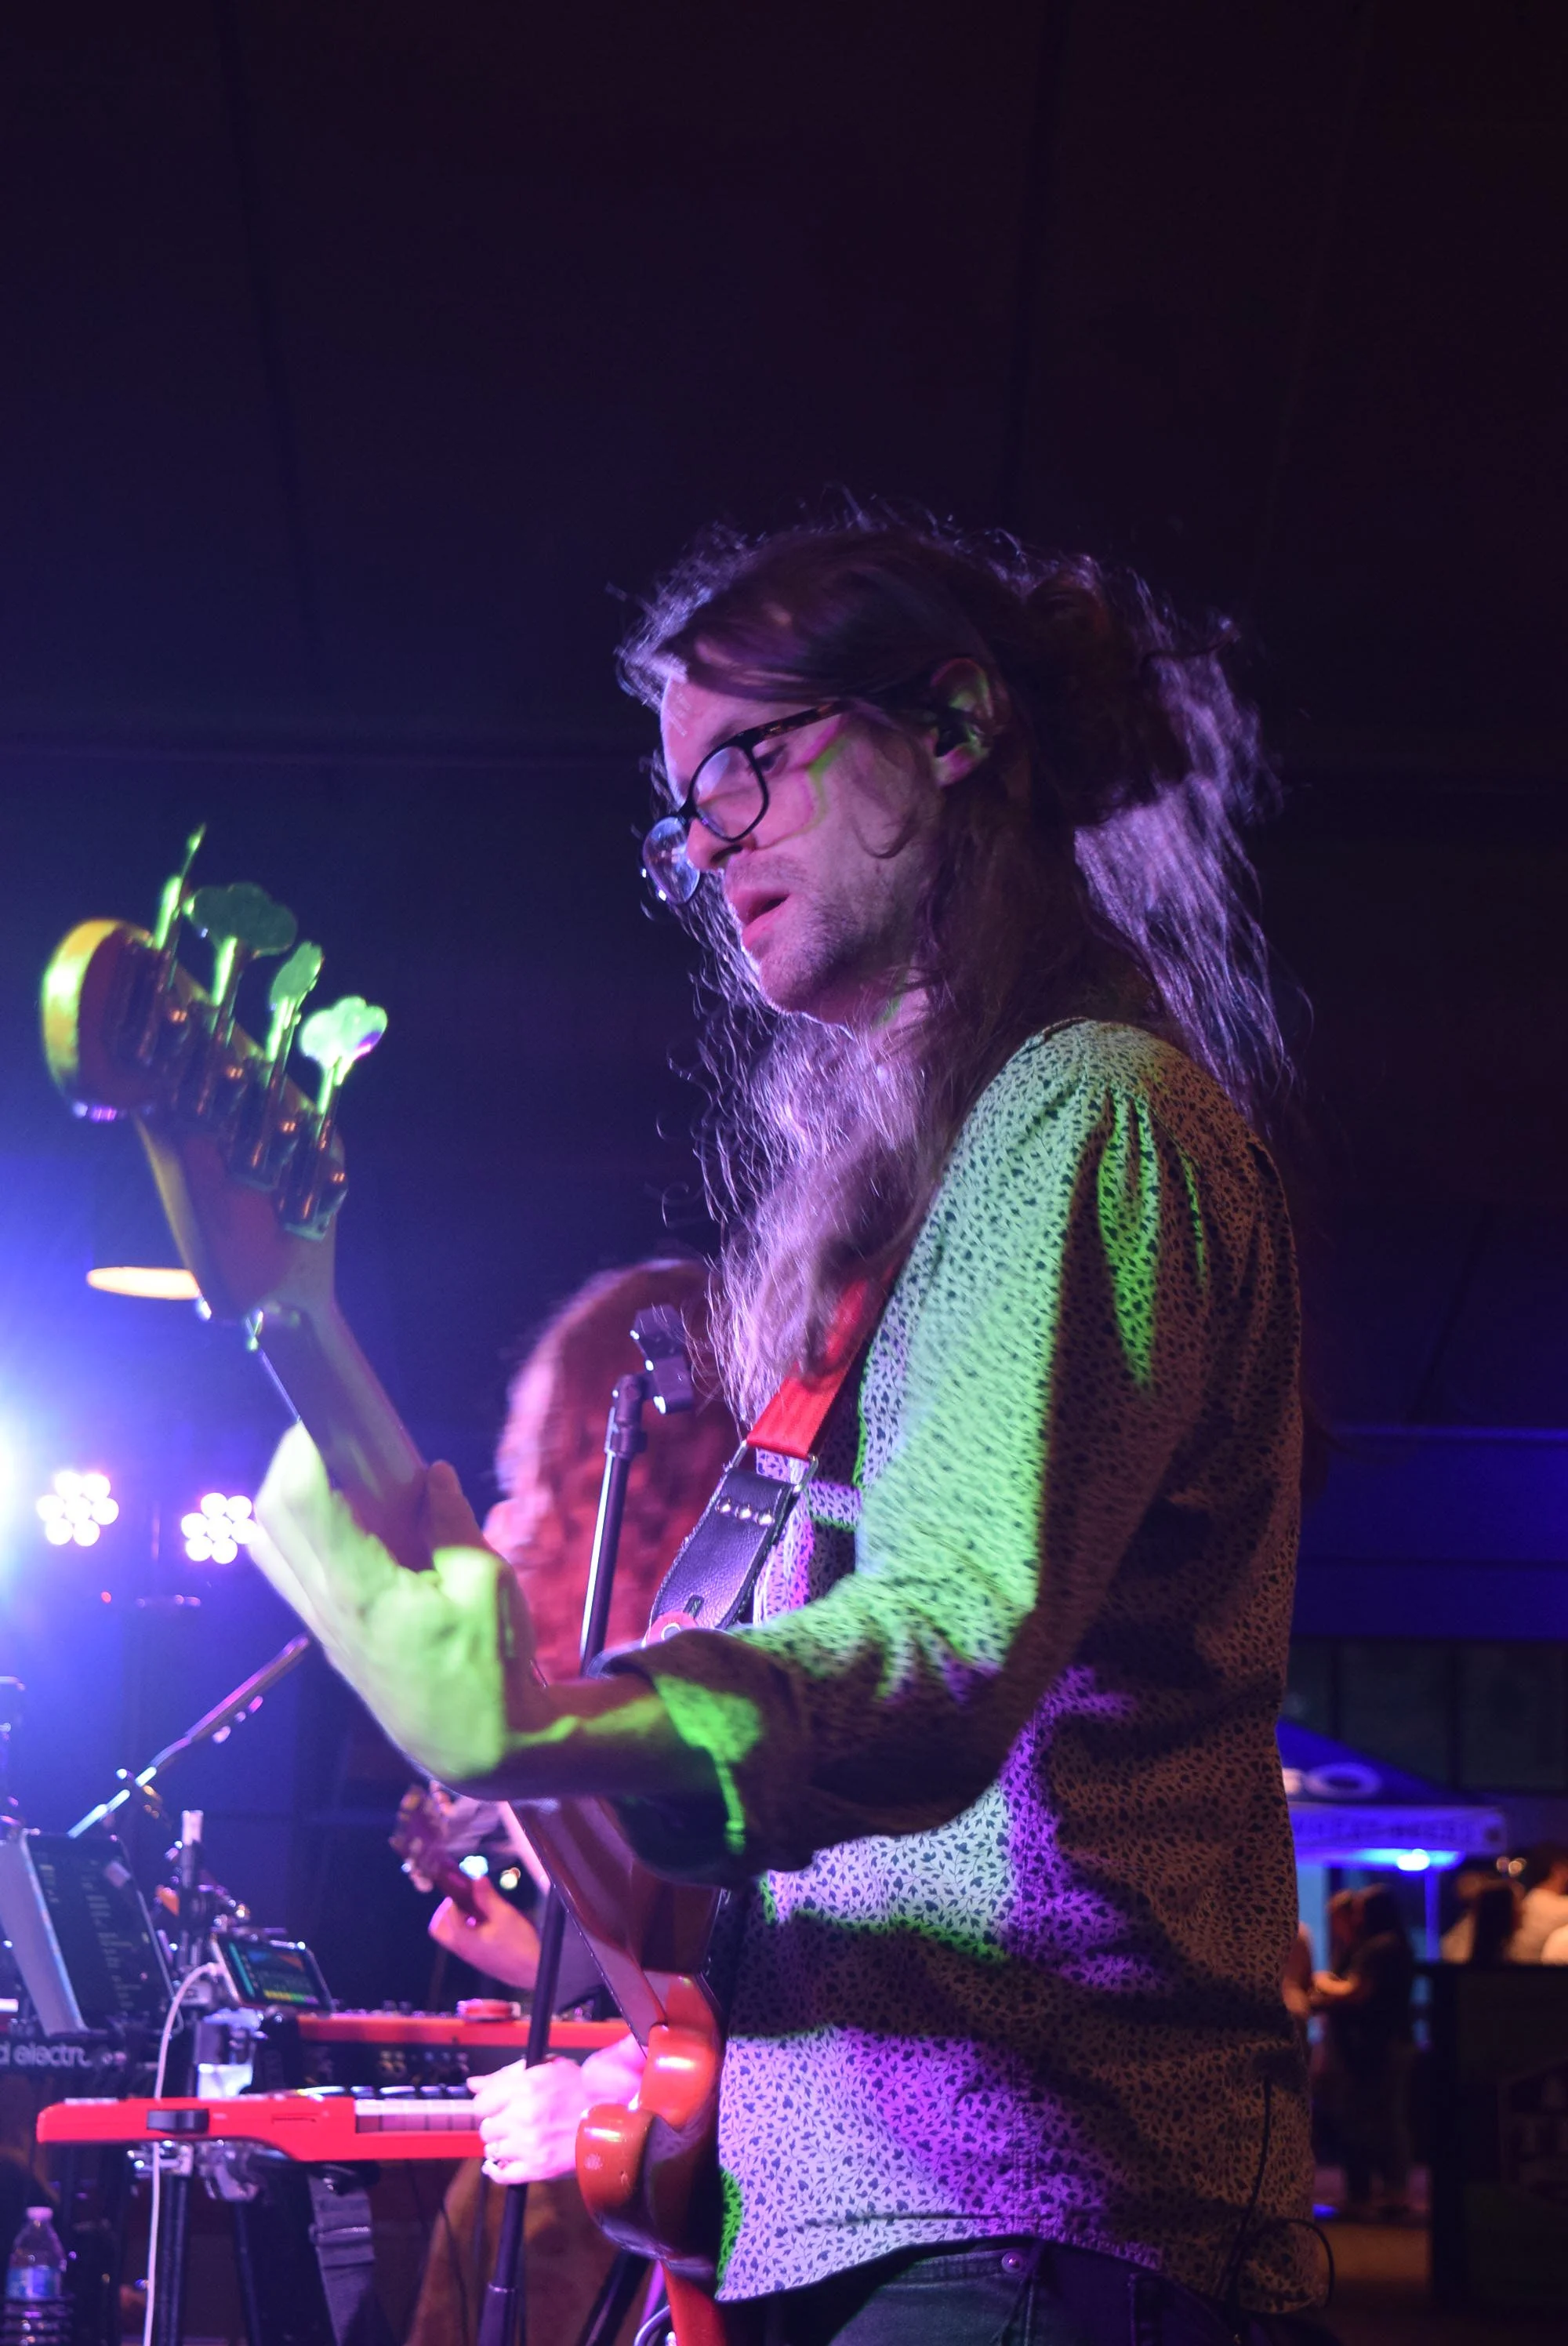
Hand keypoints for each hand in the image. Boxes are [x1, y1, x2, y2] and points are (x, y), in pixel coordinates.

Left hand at [250, 1425, 710, 1801]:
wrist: (476, 1746)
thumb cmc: (489, 1669)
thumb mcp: (487, 1584)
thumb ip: (451, 1523)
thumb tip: (431, 1477)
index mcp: (364, 1590)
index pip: (306, 1502)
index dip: (305, 1448)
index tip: (329, 1417)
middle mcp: (327, 1607)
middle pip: (274, 1515)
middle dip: (292, 1460)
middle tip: (335, 1434)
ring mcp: (321, 1625)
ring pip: (270, 1544)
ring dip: (290, 1495)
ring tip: (338, 1471)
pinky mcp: (327, 1636)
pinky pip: (288, 1573)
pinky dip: (296, 1532)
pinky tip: (340, 1517)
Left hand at [427, 1874, 540, 1990]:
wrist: (533, 1972)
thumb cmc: (519, 1943)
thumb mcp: (504, 1915)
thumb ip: (487, 1897)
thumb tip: (476, 1879)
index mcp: (463, 1938)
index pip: (447, 1913)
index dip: (455, 1895)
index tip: (467, 1885)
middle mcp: (461, 1949)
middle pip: (438, 1929)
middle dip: (447, 1910)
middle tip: (466, 1899)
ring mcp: (469, 1956)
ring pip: (451, 1935)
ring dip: (458, 1918)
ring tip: (480, 1908)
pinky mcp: (478, 1959)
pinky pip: (463, 1940)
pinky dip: (468, 1928)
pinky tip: (488, 1922)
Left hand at [467, 2035, 645, 2185]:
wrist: (610, 2117)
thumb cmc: (578, 2089)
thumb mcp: (544, 2069)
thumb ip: (505, 2075)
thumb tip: (473, 2084)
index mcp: (524, 2087)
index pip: (481, 2103)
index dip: (489, 2104)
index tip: (499, 2106)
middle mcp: (522, 2116)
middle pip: (486, 2128)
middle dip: (496, 2125)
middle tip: (511, 2122)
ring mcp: (528, 2145)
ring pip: (492, 2150)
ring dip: (502, 2146)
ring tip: (517, 2140)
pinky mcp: (536, 2169)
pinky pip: (502, 2175)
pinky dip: (498, 2170)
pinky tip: (505, 2161)